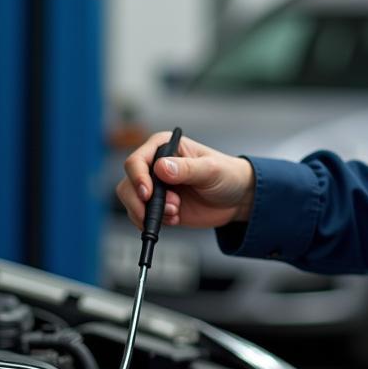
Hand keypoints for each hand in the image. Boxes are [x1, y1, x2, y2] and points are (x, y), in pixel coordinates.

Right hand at [116, 131, 254, 229]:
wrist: (238, 198)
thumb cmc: (227, 175)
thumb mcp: (211, 170)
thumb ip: (187, 168)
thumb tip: (161, 167)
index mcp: (164, 147)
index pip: (137, 160)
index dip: (137, 178)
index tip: (147, 194)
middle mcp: (155, 165)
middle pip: (129, 183)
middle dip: (142, 201)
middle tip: (167, 208)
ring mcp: (156, 187)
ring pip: (132, 201)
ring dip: (150, 212)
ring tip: (175, 212)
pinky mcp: (159, 206)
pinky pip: (142, 216)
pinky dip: (155, 221)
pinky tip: (175, 218)